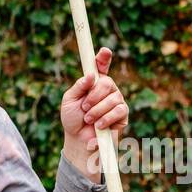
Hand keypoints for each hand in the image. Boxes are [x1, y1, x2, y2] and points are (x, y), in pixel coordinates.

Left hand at [61, 47, 128, 178]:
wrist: (78, 140)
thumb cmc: (72, 119)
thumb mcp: (69, 101)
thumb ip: (78, 87)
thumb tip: (90, 75)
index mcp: (93, 82)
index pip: (100, 66)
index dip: (103, 58)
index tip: (104, 51)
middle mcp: (107, 89)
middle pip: (107, 82)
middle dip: (94, 95)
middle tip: (84, 108)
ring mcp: (116, 100)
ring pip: (113, 98)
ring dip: (98, 110)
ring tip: (88, 119)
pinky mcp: (122, 115)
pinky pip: (119, 110)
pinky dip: (106, 118)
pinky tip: (99, 126)